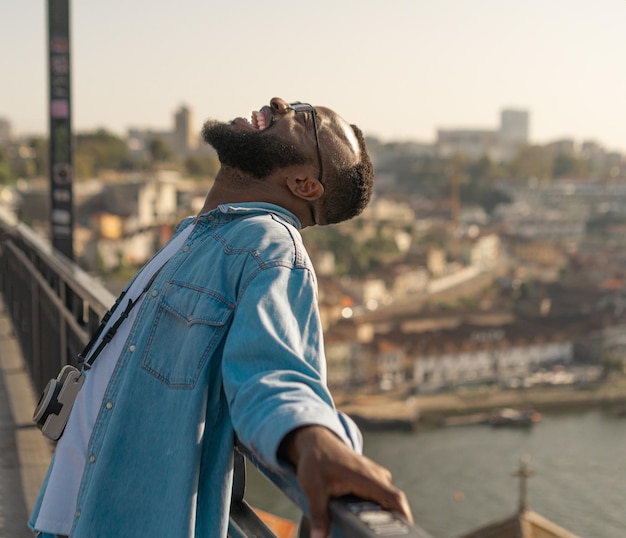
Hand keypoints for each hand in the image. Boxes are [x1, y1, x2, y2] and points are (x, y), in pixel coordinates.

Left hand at [280, 425, 412, 536]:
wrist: (317, 442)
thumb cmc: (317, 461)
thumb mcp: (314, 488)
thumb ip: (319, 514)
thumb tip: (318, 537)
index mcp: (365, 477)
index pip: (393, 497)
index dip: (404, 515)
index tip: (407, 530)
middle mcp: (375, 475)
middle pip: (393, 501)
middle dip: (394, 520)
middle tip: (384, 534)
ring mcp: (375, 475)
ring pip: (387, 498)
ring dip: (385, 513)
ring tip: (375, 528)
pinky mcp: (372, 477)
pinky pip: (381, 493)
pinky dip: (379, 506)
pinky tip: (368, 518)